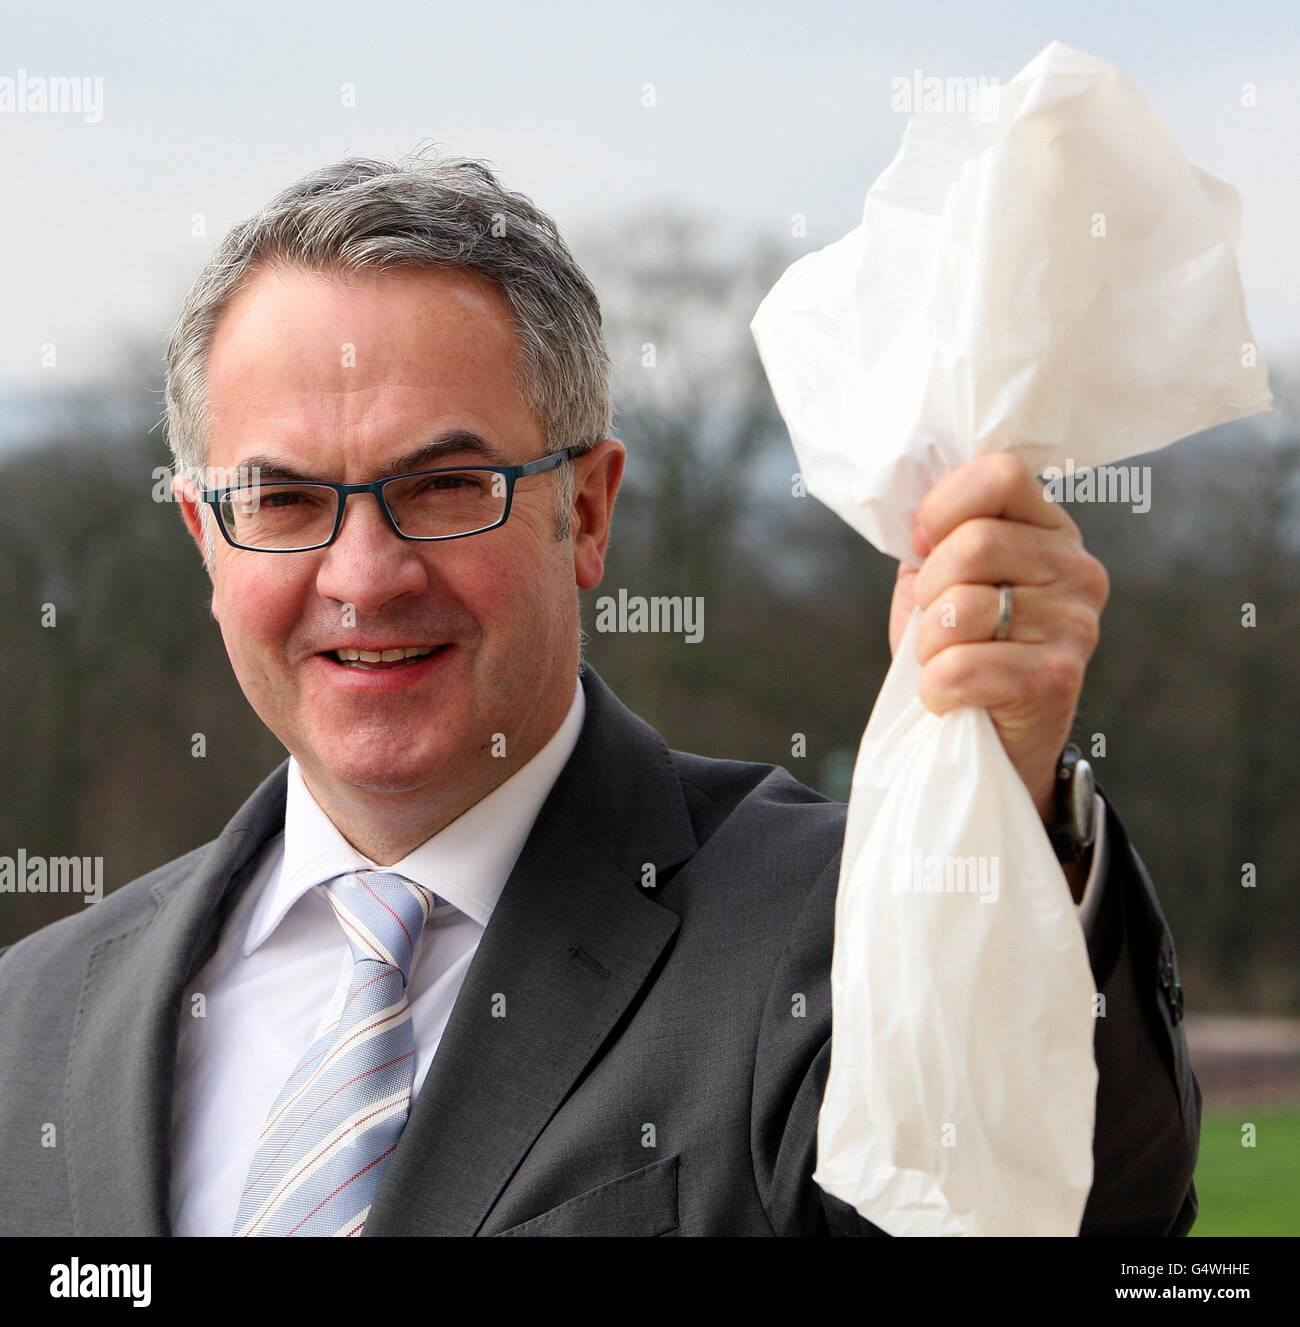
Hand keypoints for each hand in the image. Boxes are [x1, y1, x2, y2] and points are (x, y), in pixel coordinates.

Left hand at [888, 453, 1108, 832]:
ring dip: (929, 644)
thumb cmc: (960, 653)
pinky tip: (951, 697)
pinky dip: (935, 687)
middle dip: (929, 590)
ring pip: (961, 607)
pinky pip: (961, 667)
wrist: (985, 743)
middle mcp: (1077, 570)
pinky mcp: (1056, 680)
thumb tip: (908, 499)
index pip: (1001, 475)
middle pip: (974, 542)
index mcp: (1050, 531)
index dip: (943, 507)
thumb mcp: (943, 580)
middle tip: (937, 625)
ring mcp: (1075, 626)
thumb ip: (938, 535)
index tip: (922, 546)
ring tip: (947, 662)